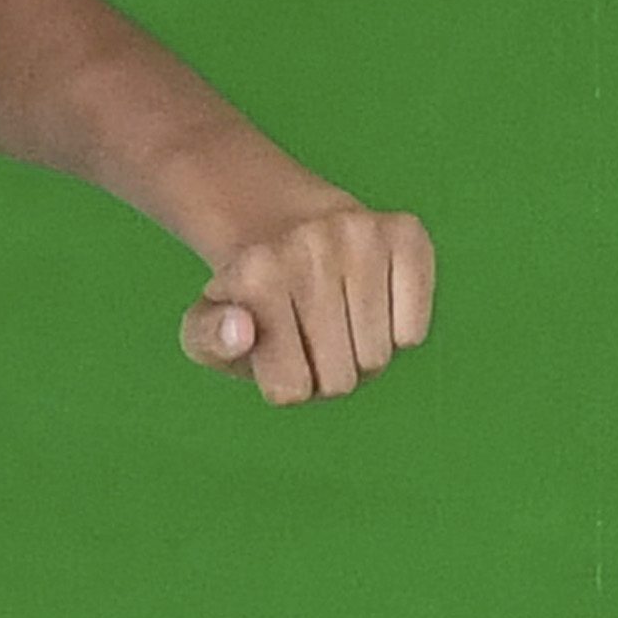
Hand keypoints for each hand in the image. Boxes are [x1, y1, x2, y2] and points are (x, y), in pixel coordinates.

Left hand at [179, 206, 435, 404]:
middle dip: (324, 376)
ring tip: (335, 322)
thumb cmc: (249, 300)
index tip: (274, 353)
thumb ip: (208, 342)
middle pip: (339, 380)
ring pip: (378, 358)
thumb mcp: (204, 328)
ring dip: (359, 357)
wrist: (283, 227)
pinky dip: (395, 334)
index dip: (285, 386)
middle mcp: (310, 246)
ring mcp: (362, 235)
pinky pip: (412, 331)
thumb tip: (240, 331)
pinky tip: (369, 305)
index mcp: (255, 274)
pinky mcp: (405, 234)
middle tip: (308, 338)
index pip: (291, 390)